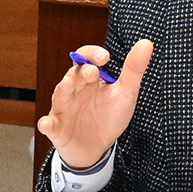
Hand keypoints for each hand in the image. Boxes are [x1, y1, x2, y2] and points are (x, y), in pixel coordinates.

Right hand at [38, 39, 153, 171]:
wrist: (97, 149)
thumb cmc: (109, 117)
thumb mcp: (125, 93)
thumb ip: (133, 69)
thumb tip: (146, 43)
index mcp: (89, 79)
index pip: (85, 58)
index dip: (92, 54)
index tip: (105, 57)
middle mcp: (73, 90)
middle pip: (73, 75)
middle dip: (81, 73)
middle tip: (94, 72)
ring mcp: (63, 109)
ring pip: (60, 95)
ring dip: (64, 89)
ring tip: (69, 84)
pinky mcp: (57, 129)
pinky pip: (49, 125)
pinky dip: (46, 124)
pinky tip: (45, 124)